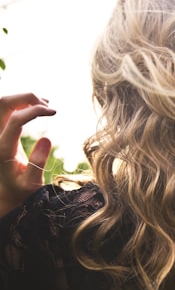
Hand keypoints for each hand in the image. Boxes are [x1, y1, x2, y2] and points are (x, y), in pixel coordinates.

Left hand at [0, 93, 55, 215]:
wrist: (5, 192)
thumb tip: (46, 139)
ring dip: (24, 99)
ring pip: (3, 103)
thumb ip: (37, 163)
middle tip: (48, 105)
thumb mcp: (32, 183)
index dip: (35, 110)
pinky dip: (21, 103)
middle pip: (3, 103)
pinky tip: (37, 107)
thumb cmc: (21, 189)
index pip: (16, 119)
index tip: (54, 112)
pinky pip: (6, 108)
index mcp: (2, 149)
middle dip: (27, 97)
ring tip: (45, 106)